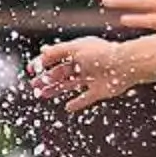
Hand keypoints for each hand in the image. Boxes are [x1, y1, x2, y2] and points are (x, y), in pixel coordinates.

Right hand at [30, 35, 148, 113]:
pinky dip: (77, 103)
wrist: (124, 65)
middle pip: (61, 72)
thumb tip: (42, 51)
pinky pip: (85, 98)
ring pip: (69, 85)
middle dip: (46, 79)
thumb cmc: (100, 54)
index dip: (43, 63)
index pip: (57, 57)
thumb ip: (58, 51)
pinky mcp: (99, 91)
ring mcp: (91, 78)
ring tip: (42, 95)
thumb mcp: (75, 49)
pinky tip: (68, 107)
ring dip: (56, 89)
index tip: (31, 69)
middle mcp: (84, 64)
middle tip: (33, 86)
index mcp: (78, 51)